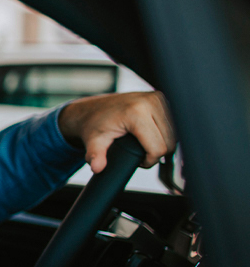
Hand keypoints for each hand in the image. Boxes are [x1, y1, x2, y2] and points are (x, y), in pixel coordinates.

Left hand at [58, 91, 175, 173]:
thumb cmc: (94, 124)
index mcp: (136, 112)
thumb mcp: (94, 141)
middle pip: (169, 142)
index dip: (149, 160)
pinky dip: (166, 135)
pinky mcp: (161, 98)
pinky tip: (153, 136)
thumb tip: (97, 167)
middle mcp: (150, 102)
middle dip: (156, 153)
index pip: (158, 148)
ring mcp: (158, 98)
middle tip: (139, 152)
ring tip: (144, 144)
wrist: (92, 108)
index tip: (138, 160)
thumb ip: (95, 155)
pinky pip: (174, 125)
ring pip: (174, 135)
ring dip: (162, 144)